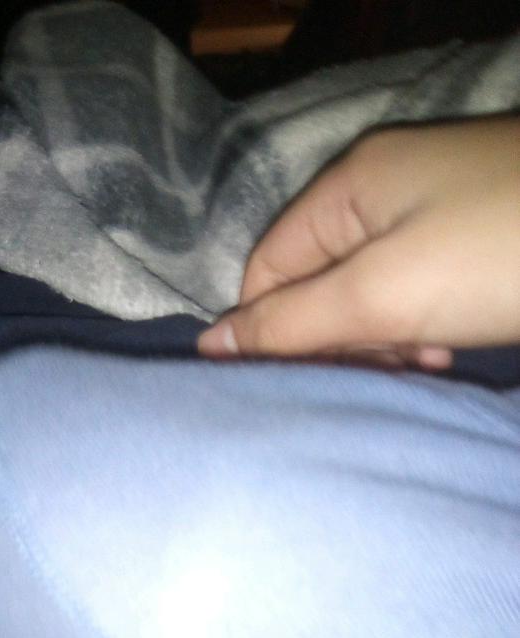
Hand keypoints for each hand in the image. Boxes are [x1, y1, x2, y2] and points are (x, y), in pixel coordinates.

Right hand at [198, 115, 519, 369]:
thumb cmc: (498, 255)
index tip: (297, 386)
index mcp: (346, 189)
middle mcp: (380, 191)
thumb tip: (209, 344)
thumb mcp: (383, 294)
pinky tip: (443, 351)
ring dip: (381, 341)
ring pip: (367, 294)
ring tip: (418, 365)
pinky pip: (414, 290)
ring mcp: (430, 211)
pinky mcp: (469, 236)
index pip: (267, 272)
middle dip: (335, 340)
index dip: (270, 333)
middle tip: (375, 376)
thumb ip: (291, 321)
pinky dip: (419, 328)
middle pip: (316, 283)